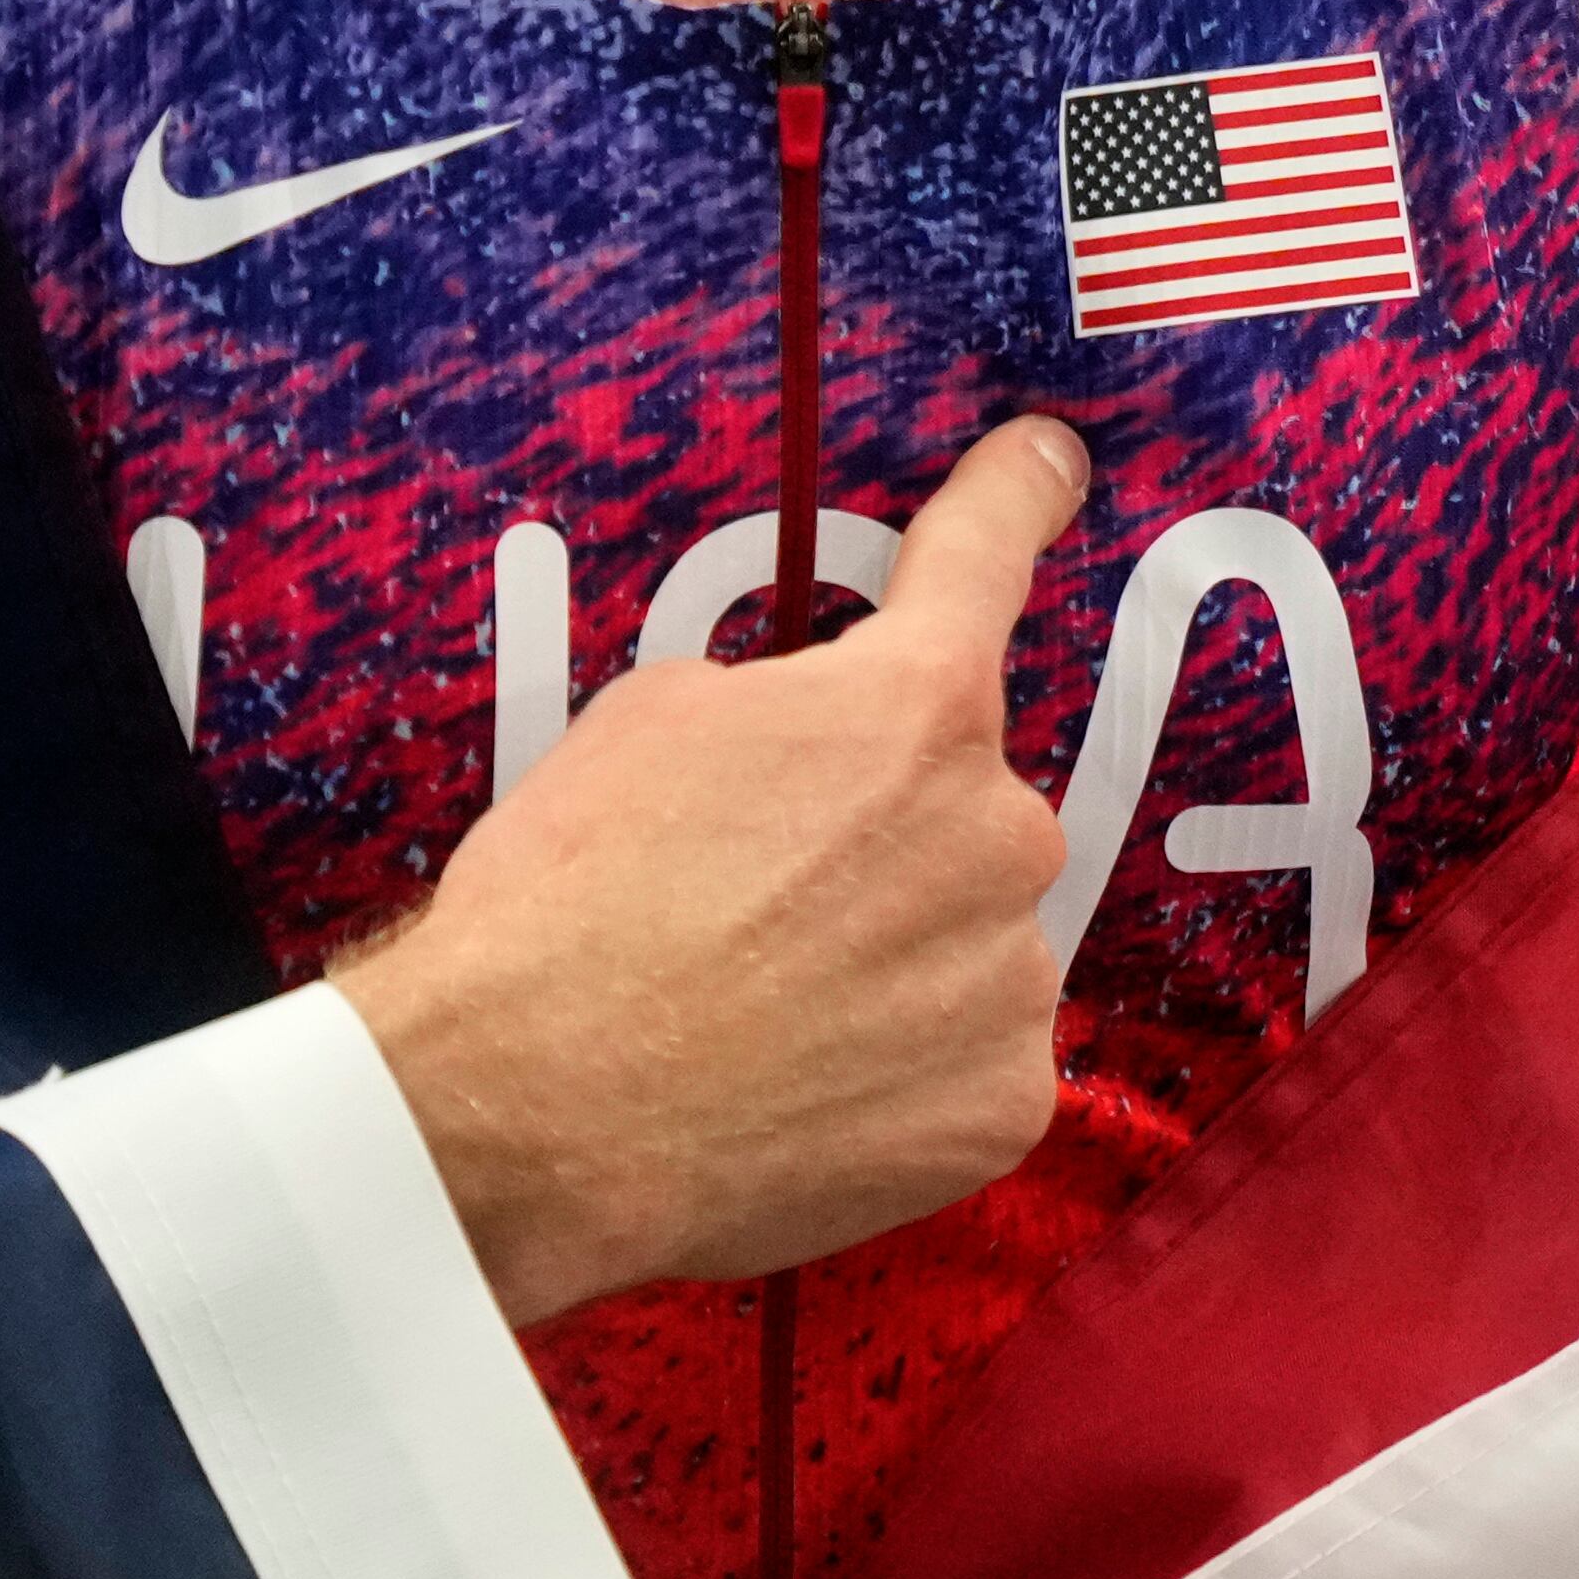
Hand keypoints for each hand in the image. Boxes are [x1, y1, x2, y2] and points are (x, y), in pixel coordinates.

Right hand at [336, 418, 1090, 1325]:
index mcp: (911, 707)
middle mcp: (996, 830)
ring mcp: (1010, 980)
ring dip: (892, 959)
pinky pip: (971, 1062)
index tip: (1051, 463)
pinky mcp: (1003, 1105)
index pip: (983, 559)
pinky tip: (803, 1088)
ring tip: (759, 1013)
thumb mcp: (647, 723)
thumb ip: (782, 703)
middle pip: (961, 804)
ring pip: (969, 941)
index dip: (1017, 496)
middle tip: (753, 900)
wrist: (526, 1115)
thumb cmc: (565, 906)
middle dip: (880, 835)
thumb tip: (818, 734)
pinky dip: (901, 1073)